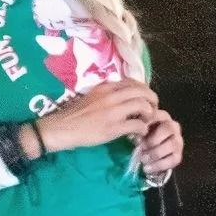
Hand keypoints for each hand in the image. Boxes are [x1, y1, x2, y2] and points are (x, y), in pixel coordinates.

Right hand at [33, 80, 156, 153]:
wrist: (62, 128)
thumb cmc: (76, 115)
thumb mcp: (93, 97)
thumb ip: (109, 94)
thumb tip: (124, 97)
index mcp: (106, 87)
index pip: (134, 82)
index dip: (144, 91)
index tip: (145, 100)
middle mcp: (111, 95)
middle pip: (143, 91)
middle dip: (153, 100)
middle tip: (152, 110)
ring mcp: (113, 111)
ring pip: (143, 105)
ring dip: (150, 114)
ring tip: (146, 121)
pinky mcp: (114, 127)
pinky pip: (138, 125)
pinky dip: (143, 129)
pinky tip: (140, 133)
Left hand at [140, 107, 183, 177]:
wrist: (150, 154)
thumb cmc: (142, 138)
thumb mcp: (137, 130)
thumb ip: (136, 128)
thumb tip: (133, 133)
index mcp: (161, 117)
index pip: (157, 115)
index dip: (146, 124)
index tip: (135, 134)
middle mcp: (173, 126)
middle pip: (168, 128)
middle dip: (153, 139)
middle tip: (140, 148)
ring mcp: (178, 141)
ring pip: (172, 144)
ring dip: (156, 153)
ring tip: (143, 159)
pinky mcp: (178, 155)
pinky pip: (173, 159)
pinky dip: (159, 165)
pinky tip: (147, 168)